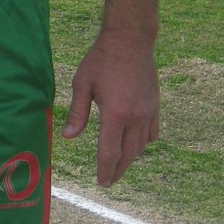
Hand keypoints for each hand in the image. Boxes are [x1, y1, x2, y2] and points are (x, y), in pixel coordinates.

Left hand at [61, 29, 158, 186]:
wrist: (130, 41)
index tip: (101, 183)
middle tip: (108, 181)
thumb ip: (77, 113)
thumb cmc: (101, 60)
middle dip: (117, 170)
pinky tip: (135, 145)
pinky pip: (152, 133)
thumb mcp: (82, 83)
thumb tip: (68, 137)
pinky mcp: (155, 106)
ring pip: (141, 146)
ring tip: (118, 165)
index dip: (105, 169)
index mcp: (115, 114)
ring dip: (130, 158)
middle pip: (128, 154)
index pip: (110, 151)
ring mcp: (149, 112)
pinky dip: (143, 143)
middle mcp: (135, 118)